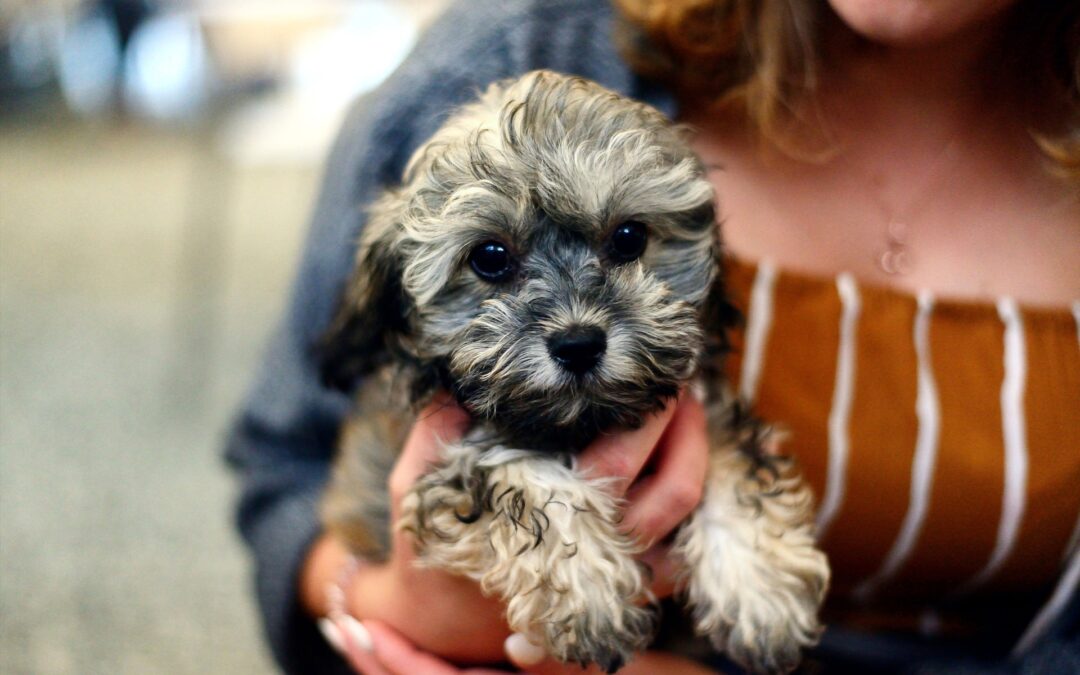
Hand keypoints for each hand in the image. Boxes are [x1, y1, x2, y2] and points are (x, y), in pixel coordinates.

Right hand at [304, 391, 710, 670]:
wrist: (444, 625)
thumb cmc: (433, 549)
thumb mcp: (414, 487)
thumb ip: (434, 432)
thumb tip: (459, 382)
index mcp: (552, 519)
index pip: (621, 458)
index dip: (651, 414)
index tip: (651, 370)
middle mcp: (599, 551)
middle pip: (674, 484)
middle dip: (685, 422)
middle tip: (678, 378)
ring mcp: (622, 576)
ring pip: (688, 514)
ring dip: (698, 454)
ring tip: (688, 408)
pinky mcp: (634, 591)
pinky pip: (685, 546)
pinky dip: (695, 502)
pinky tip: (681, 458)